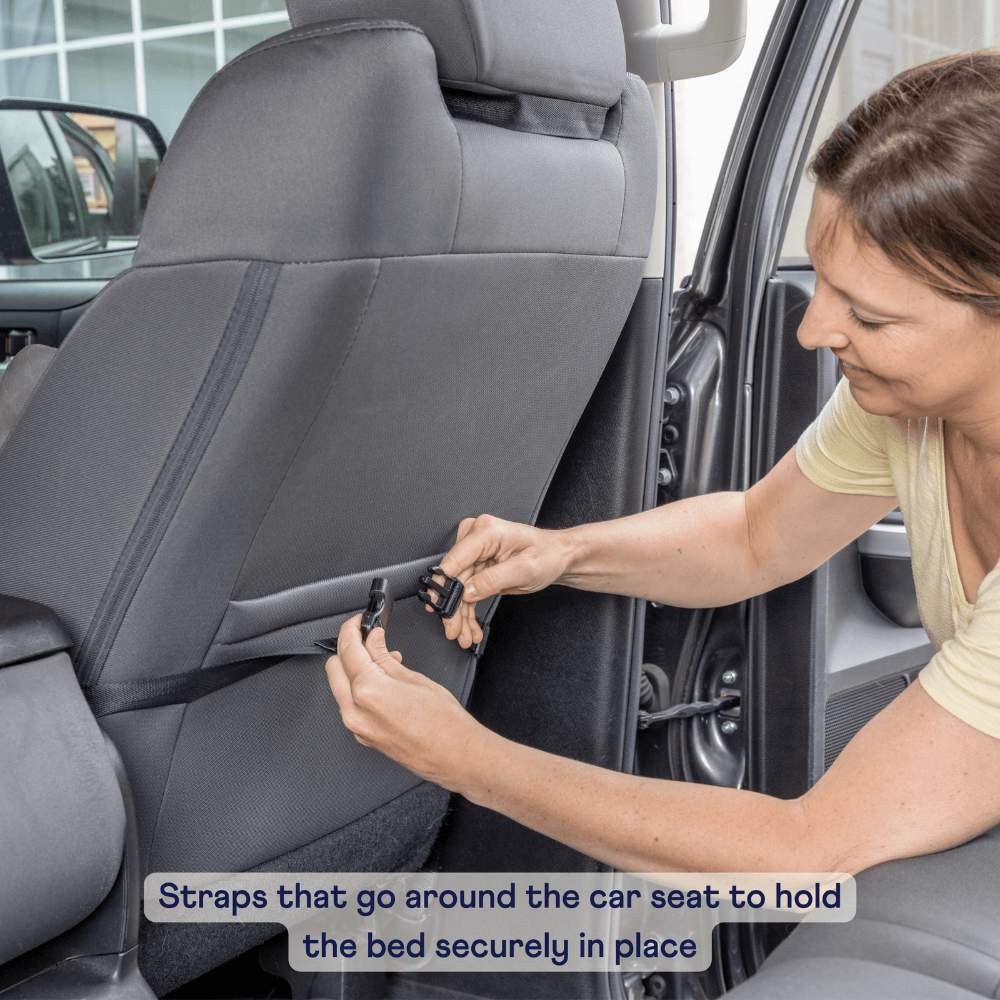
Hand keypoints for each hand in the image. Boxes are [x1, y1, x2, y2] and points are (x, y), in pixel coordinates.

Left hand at [324, 615, 487, 790]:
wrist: (455, 756)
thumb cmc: (444, 723)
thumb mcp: (415, 678)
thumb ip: (385, 657)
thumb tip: (374, 639)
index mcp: (368, 691)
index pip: (348, 649)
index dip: (352, 629)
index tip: (358, 622)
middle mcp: (356, 712)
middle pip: (334, 667)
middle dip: (348, 649)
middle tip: (368, 638)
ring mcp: (357, 727)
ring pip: (339, 687)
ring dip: (354, 669)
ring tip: (383, 661)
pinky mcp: (363, 736)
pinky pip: (350, 705)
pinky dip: (360, 689)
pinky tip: (382, 682)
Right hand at [428, 514, 574, 649]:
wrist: (557, 556)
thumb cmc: (547, 555)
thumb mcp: (525, 569)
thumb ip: (493, 579)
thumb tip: (468, 591)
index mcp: (485, 532)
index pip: (454, 561)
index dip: (444, 588)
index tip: (442, 611)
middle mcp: (475, 538)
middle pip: (453, 578)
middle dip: (454, 609)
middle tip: (456, 632)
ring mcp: (474, 551)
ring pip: (457, 589)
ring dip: (459, 615)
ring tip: (465, 635)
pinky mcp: (476, 565)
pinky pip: (465, 590)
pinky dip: (466, 610)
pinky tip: (469, 627)